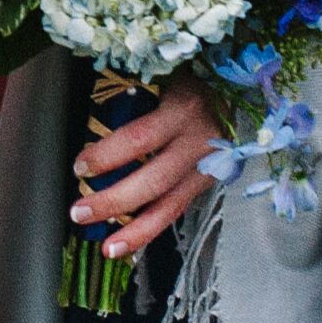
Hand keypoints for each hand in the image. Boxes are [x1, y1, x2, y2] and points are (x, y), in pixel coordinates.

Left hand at [71, 86, 220, 261]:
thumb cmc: (193, 78)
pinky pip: (178, 209)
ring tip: (107, 248)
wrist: (242, 88)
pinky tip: (129, 244)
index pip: (140, 138)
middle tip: (79, 212)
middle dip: (114, 201)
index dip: (108, 155)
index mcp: (184, 109)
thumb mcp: (166, 74)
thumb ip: (133, 91)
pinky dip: (152, 229)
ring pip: (170, 205)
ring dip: (135, 230)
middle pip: (154, 180)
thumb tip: (89, 113)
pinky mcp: (209, 182)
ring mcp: (207, 167)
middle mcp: (199, 142)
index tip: (80, 166)